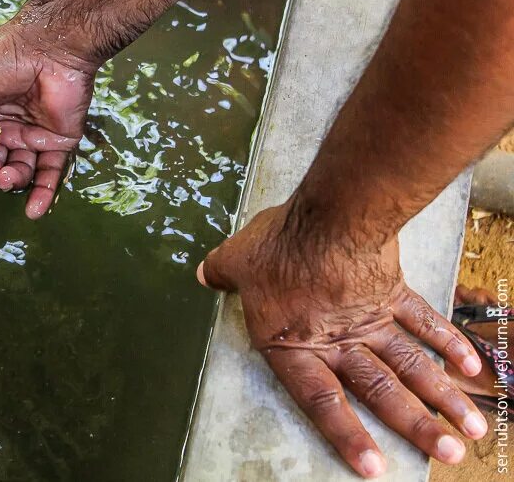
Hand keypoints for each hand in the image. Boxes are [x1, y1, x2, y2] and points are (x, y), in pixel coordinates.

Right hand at [0, 20, 98, 217]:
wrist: (51, 46)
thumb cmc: (2, 55)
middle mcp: (6, 125)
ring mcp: (33, 134)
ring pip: (18, 170)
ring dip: (10, 181)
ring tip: (3, 180)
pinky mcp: (59, 142)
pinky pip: (51, 174)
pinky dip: (43, 194)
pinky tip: (33, 212)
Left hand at [197, 201, 488, 477]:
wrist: (330, 218)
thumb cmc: (280, 243)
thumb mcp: (236, 258)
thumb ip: (221, 273)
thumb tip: (204, 275)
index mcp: (295, 342)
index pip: (320, 399)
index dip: (347, 433)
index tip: (375, 467)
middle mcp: (337, 339)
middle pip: (379, 390)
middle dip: (415, 425)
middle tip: (446, 454)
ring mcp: (369, 318)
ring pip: (410, 365)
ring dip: (442, 397)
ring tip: (468, 430)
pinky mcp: (392, 292)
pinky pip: (423, 321)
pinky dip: (447, 342)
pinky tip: (470, 366)